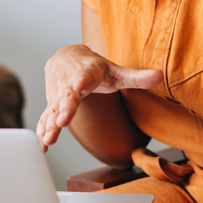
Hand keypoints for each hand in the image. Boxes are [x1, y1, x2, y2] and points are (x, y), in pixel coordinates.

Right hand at [37, 45, 161, 149]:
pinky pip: (46, 117)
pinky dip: (43, 129)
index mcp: (87, 71)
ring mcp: (58, 94)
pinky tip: (42, 145)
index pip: (85, 76)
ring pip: (52, 109)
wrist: (67, 57)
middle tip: (61, 121)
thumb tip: (160, 75)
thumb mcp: (116, 70)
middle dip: (63, 109)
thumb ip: (136, 76)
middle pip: (66, 96)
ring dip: (50, 124)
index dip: (82, 81)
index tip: (78, 86)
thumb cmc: (95, 67)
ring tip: (49, 139)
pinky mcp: (52, 104)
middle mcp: (69, 82)